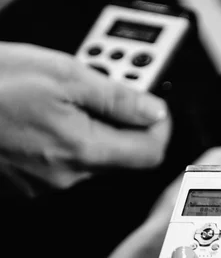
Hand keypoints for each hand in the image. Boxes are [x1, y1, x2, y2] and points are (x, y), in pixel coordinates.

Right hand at [0, 42, 170, 195]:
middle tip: (105, 81)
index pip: (150, 152)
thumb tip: (153, 110)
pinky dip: (63, 133)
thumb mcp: (63, 74)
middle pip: (119, 151)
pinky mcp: (23, 181)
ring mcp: (41, 183)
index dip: (159, 124)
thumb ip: (117, 97)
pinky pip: (60, 157)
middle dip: (120, 115)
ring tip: (65, 90)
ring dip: (89, 121)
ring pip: (88, 152)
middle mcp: (65, 176)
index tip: (154, 102)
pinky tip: (43, 110)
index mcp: (82, 150)